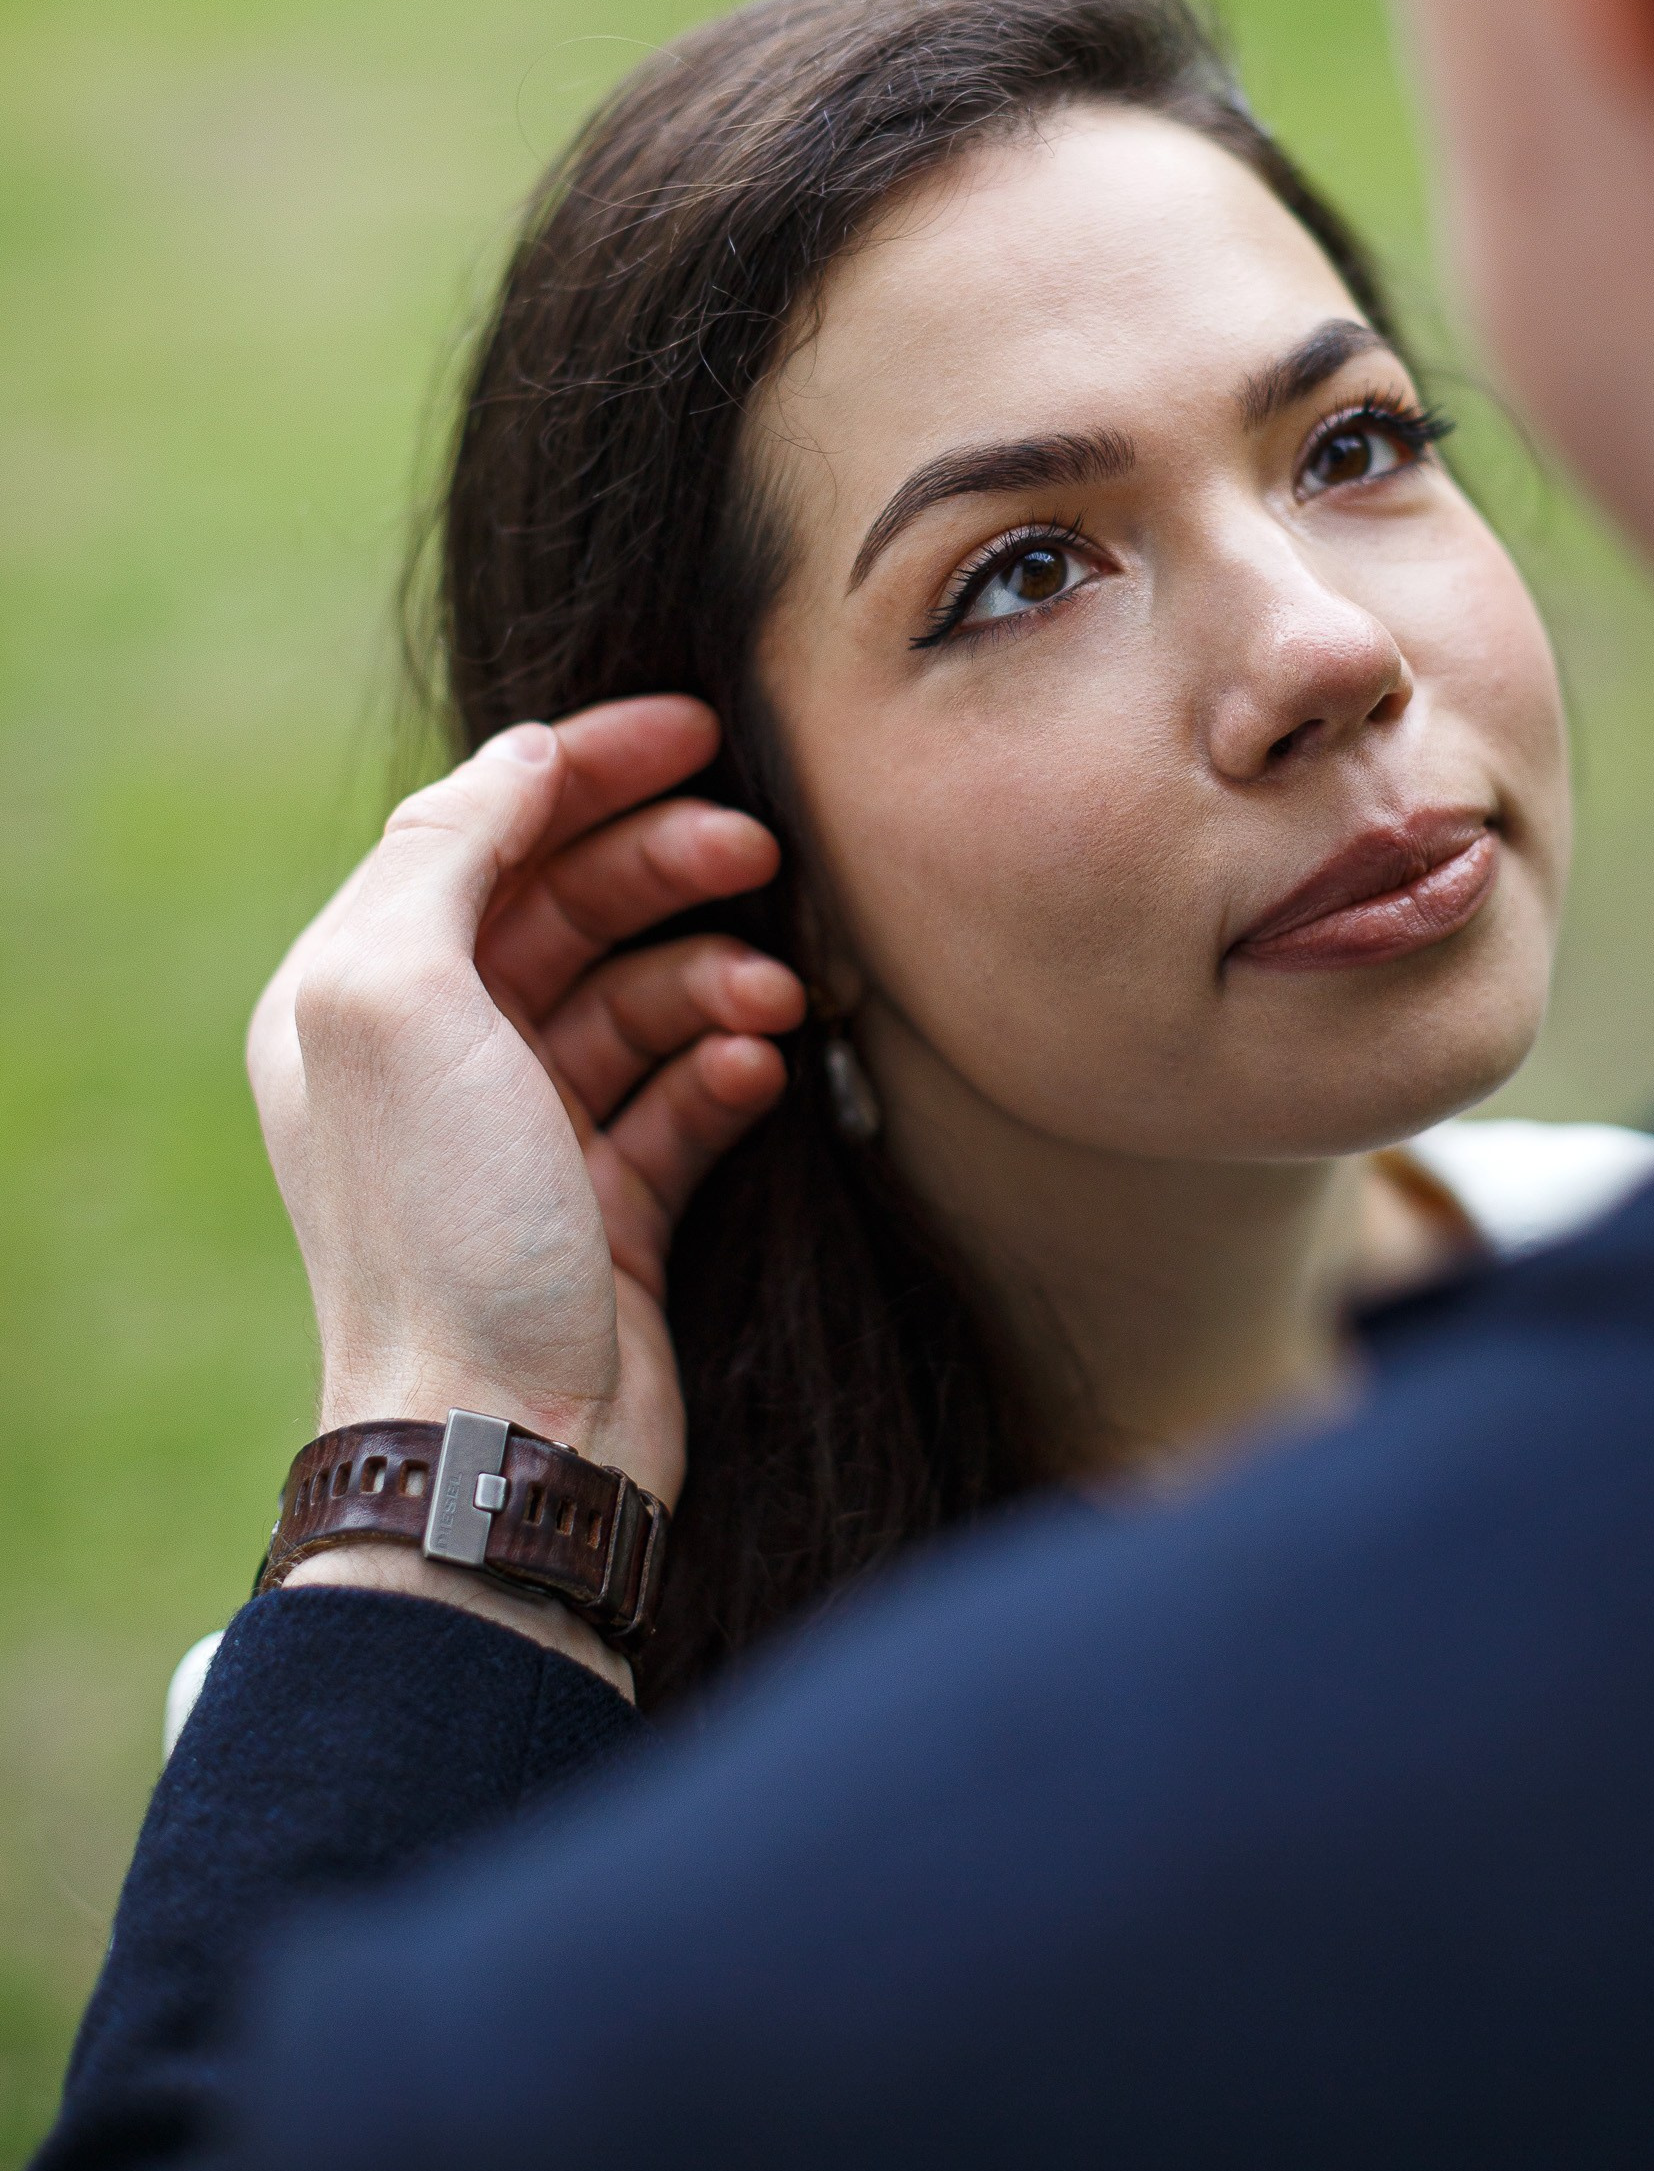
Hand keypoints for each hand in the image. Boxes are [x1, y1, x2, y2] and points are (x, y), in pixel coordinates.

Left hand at [248, 699, 804, 1517]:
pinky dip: (726, 1066)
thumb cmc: (443, 1224)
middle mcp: (437, 1056)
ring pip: (643, 995)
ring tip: (774, 994)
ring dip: (715, 975)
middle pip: (571, 902)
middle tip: (761, 850)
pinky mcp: (613, 1207)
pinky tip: (757, 1067)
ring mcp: (528, 1133)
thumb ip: (447, 850)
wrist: (506, 1444)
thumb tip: (523, 755)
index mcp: (362, 993)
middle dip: (670, 864)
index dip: (585, 765)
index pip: (481, 830)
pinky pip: (685, 1094)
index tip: (698, 726)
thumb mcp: (399, 997)